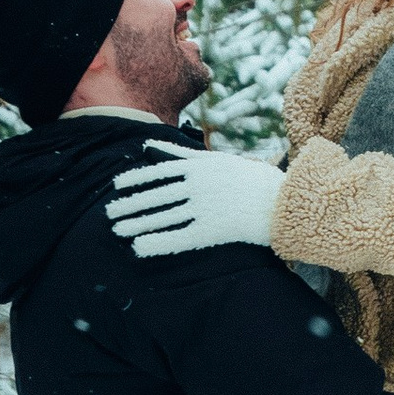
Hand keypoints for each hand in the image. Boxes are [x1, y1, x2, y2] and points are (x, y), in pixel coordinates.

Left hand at [106, 147, 284, 258]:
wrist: (284, 200)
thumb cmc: (255, 179)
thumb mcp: (221, 159)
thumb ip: (188, 154)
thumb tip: (158, 147)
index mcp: (200, 165)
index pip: (159, 172)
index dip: (135, 180)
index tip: (116, 186)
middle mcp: (197, 184)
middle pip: (156, 196)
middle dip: (130, 204)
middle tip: (109, 212)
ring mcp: (203, 207)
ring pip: (162, 216)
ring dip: (136, 223)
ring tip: (117, 229)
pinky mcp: (211, 229)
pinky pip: (177, 237)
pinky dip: (155, 242)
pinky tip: (138, 247)